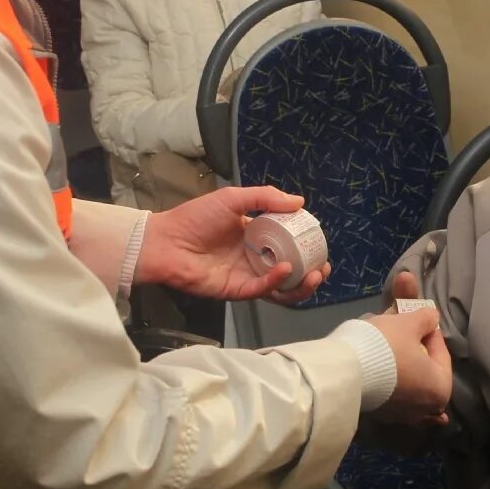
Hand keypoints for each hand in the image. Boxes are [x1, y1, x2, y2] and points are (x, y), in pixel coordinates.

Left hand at [136, 185, 331, 303]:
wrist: (166, 240)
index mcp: (255, 236)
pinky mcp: (236, 290)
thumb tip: (299, 202)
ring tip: (314, 274)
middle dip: (311, 270)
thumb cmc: (195, 217)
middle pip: (290, 269)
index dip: (306, 244)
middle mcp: (254, 258)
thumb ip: (265, 197)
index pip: (287, 243)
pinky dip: (276, 282)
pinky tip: (285, 270)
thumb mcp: (233, 198)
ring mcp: (246, 276)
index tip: (320, 241)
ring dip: (300, 284)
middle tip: (323, 265)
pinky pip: (262, 290)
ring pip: (281, 287)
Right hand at [367, 295, 452, 425]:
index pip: (441, 353)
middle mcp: (424, 410)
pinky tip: (380, 364)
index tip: (421, 317)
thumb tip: (432, 318)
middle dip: (414, 348)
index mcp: (440, 389)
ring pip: (405, 381)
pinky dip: (386, 377)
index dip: (430, 330)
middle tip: (404, 328)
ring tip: (387, 341)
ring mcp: (400, 416)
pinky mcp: (378, 415)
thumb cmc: (387, 348)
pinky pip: (388, 391)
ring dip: (400, 362)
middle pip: (423, 370)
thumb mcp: (409, 323)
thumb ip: (426, 319)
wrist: (346, 373)